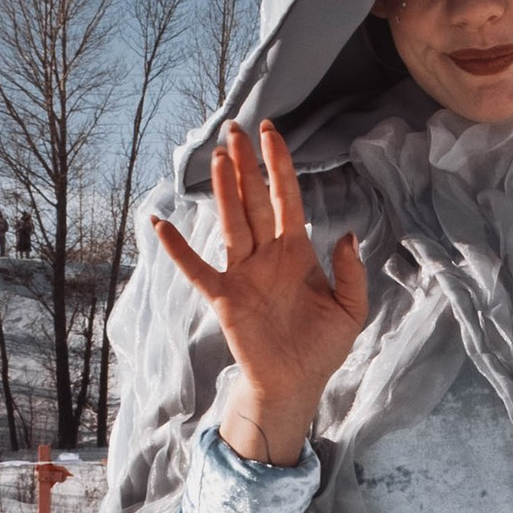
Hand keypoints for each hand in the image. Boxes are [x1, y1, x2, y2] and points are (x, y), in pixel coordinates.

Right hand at [152, 120, 370, 462]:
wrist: (298, 383)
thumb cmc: (323, 345)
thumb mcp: (350, 309)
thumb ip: (351, 273)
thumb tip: (346, 234)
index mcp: (296, 252)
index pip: (285, 198)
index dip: (279, 165)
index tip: (271, 132)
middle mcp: (266, 255)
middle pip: (253, 201)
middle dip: (246, 165)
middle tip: (235, 129)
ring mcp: (242, 274)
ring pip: (231, 223)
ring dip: (224, 192)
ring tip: (219, 158)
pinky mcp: (224, 298)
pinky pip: (197, 269)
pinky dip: (178, 249)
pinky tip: (162, 224)